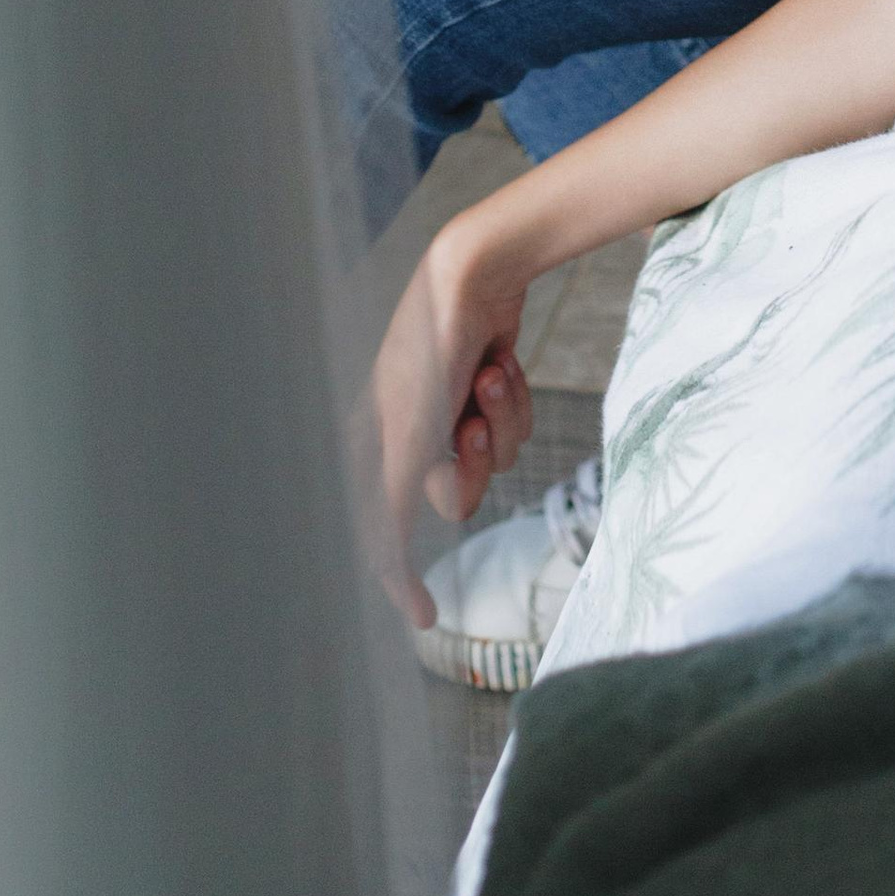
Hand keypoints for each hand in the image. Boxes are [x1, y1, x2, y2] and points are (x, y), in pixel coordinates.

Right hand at [363, 222, 536, 625]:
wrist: (476, 275)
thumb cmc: (432, 352)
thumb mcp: (410, 436)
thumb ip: (396, 504)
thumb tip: (387, 566)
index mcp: (376, 444)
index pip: (385, 530)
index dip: (402, 580)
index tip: (426, 620)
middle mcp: (411, 433)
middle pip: (459, 494)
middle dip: (476, 458)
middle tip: (470, 418)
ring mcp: (453, 413)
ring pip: (497, 459)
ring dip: (502, 420)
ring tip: (491, 376)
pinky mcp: (489, 392)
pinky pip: (516, 427)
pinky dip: (518, 402)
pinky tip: (505, 364)